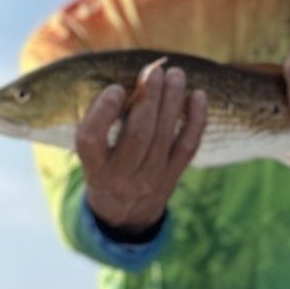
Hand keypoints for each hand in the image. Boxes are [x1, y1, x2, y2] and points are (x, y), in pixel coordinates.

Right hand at [77, 59, 206, 236]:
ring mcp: (150, 179)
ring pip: (164, 136)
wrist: (124, 216)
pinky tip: (198, 96)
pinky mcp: (172, 177)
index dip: (103, 112)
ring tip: (175, 75)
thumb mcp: (95, 154)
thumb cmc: (106, 168)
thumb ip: (106, 122)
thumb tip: (137, 81)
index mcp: (95, 167)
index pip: (91, 141)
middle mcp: (121, 176)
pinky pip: (188, 147)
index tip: (115, 88)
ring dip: (172, 101)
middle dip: (148, 99)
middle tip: (155, 72)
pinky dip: (196, 120)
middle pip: (138, 135)